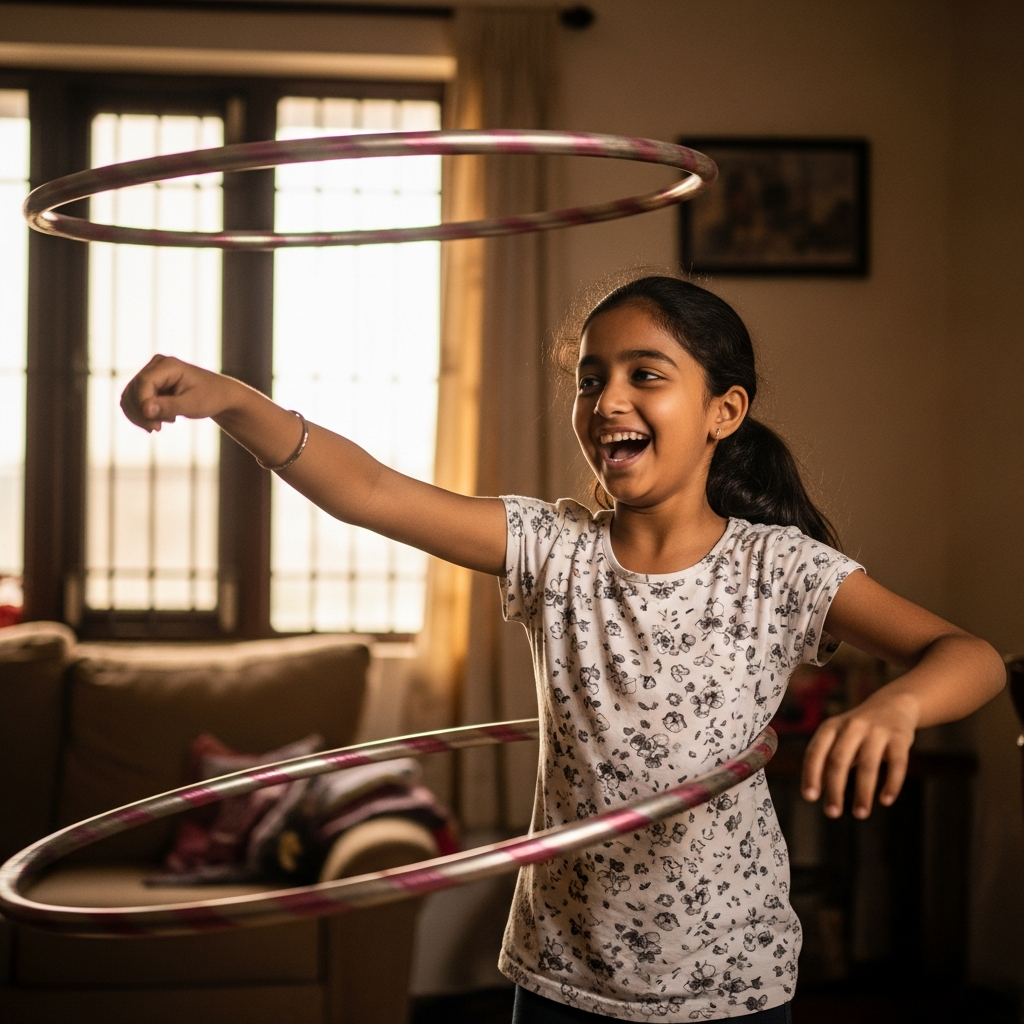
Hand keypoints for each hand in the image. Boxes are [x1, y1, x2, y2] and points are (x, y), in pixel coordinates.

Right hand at [120, 355, 232, 431]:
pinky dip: (142, 414)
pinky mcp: (149, 384)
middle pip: (133, 390)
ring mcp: (151, 373)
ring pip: (129, 397)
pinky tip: (160, 420)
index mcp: (168, 365)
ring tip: (162, 424)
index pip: (143, 383)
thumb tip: (145, 409)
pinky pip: (134, 401)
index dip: (142, 405)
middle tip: (158, 428)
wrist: (220, 396)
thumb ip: (169, 406)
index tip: (155, 426)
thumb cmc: (210, 398)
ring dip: (141, 415)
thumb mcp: (192, 405)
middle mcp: (156, 365)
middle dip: (141, 413)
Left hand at [800, 688, 918, 818]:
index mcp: (831, 727)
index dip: (811, 774)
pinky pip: (897, 763)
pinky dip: (892, 783)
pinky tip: (886, 800)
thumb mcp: (837, 737)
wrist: (893, 704)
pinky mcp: (900, 738)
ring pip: (868, 765)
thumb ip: (825, 761)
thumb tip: (813, 792)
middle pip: (839, 760)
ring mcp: (877, 731)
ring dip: (863, 792)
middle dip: (835, 789)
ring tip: (860, 814)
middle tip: (832, 813)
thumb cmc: (857, 730)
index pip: (816, 751)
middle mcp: (852, 726)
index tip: (809, 798)